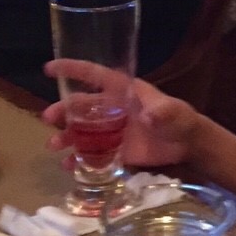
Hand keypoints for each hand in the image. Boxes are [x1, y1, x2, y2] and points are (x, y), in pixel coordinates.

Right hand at [42, 61, 195, 168]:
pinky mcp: (115, 150)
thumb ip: (163, 112)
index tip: (49, 68)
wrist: (188, 144)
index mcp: (123, 90)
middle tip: (48, 118)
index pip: (95, 74)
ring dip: (66, 135)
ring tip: (54, 146)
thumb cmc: (180, 119)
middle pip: (82, 105)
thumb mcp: (174, 112)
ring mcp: (112, 130)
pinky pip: (92, 154)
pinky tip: (68, 166)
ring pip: (82, 130)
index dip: (73, 69)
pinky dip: (79, 159)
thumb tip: (148, 117)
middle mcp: (112, 108)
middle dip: (63, 109)